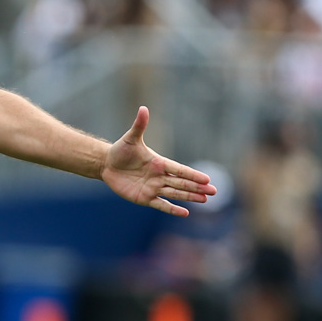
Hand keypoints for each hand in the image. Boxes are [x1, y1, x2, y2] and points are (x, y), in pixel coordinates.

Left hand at [101, 106, 216, 216]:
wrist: (107, 164)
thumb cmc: (120, 150)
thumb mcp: (130, 138)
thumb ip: (140, 125)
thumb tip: (143, 108)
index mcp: (159, 163)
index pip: (179, 170)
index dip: (192, 175)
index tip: (206, 179)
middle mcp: (159, 176)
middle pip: (182, 183)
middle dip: (197, 187)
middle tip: (214, 192)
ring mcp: (153, 188)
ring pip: (175, 194)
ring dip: (190, 197)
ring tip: (205, 200)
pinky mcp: (144, 198)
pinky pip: (161, 205)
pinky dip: (172, 209)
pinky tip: (185, 213)